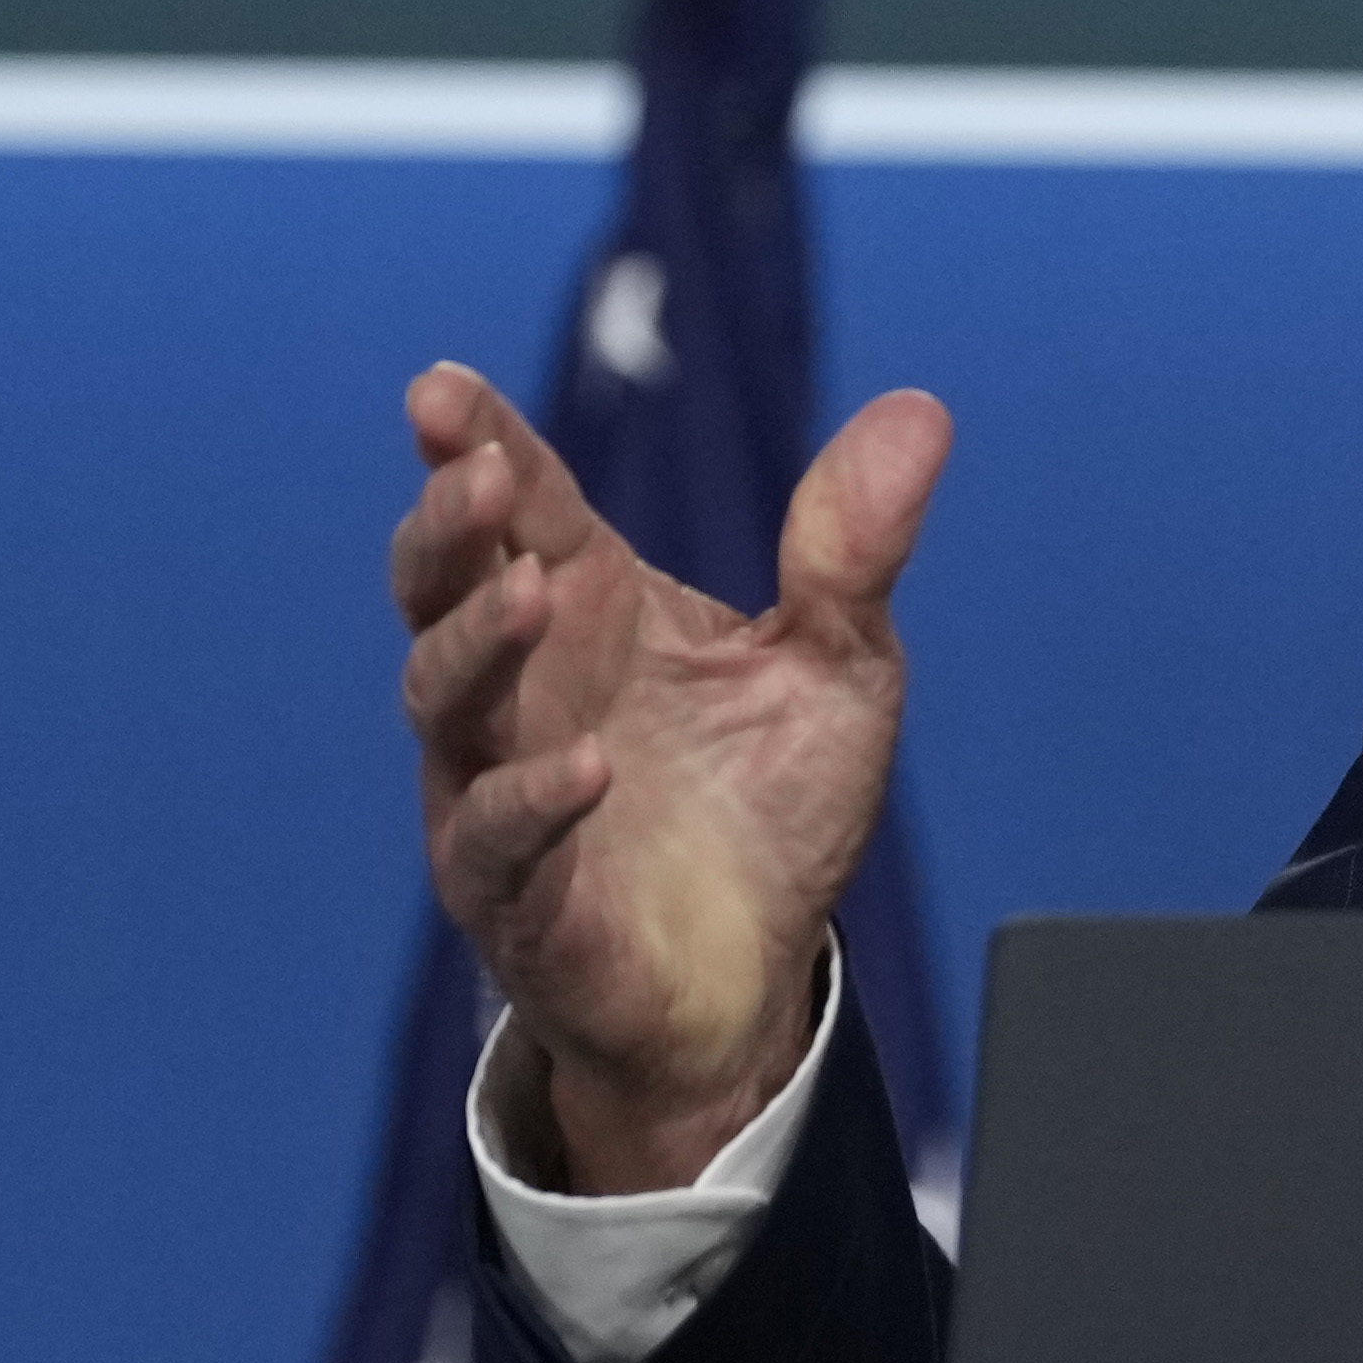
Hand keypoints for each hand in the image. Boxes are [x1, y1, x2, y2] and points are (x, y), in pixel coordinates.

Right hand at [391, 364, 949, 1193]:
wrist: (752, 976)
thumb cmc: (768, 810)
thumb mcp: (838, 668)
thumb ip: (853, 551)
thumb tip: (919, 411)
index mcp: (590, 610)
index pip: (521, 509)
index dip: (477, 443)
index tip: (444, 386)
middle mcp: (525, 687)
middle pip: (444, 585)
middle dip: (449, 524)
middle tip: (474, 468)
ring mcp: (498, 783)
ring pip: (444, 698)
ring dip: (476, 639)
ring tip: (529, 588)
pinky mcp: (512, 892)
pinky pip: (496, 838)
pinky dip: (534, 798)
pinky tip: (590, 768)